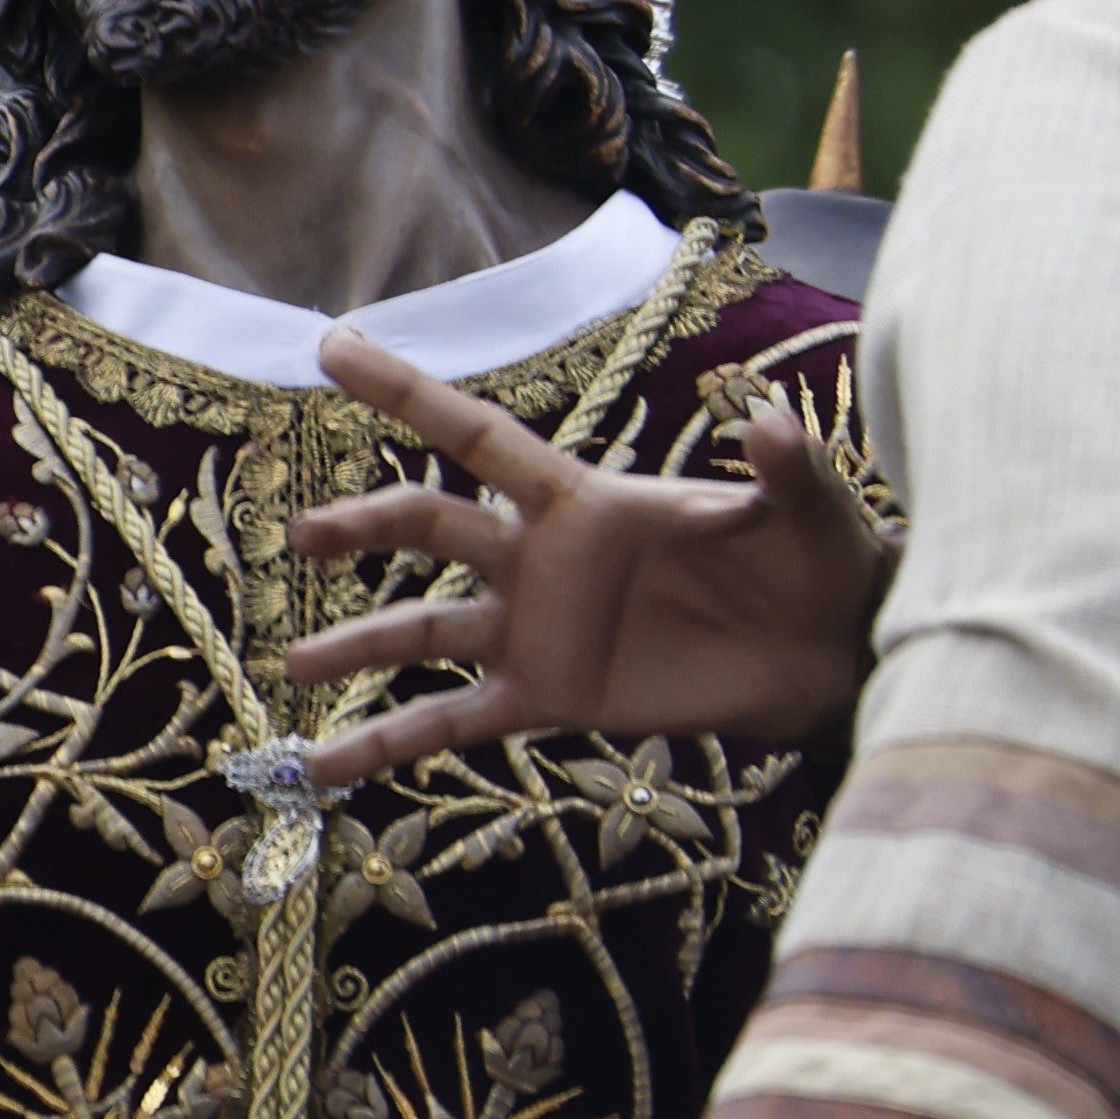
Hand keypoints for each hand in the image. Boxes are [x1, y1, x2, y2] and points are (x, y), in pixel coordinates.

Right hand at [271, 328, 887, 789]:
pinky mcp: (546, 698)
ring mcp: (534, 632)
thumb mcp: (808, 510)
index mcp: (584, 499)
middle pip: (431, 530)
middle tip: (308, 535)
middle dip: (367, 527)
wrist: (825, 657)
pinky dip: (388, 746)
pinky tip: (325, 771)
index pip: (476, 437)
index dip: (406, 392)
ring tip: (294, 668)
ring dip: (359, 646)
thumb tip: (771, 419)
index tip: (333, 347)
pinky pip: (451, 724)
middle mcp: (540, 559)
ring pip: (424, 631)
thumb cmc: (814, 564)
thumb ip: (784, 468)